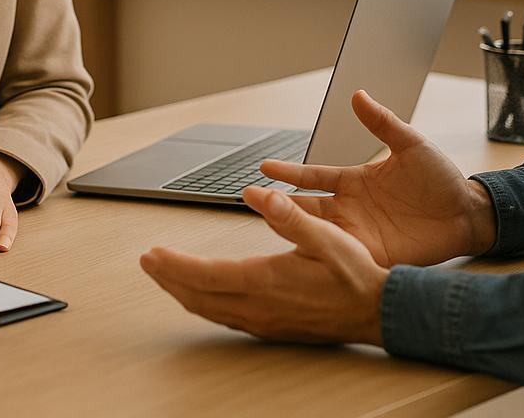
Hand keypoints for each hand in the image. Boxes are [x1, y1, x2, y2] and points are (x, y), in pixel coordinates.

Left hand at [141, 185, 388, 344]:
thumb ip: (291, 216)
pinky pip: (224, 318)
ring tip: (164, 276)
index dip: (174, 265)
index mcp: (266, 280)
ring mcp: (262, 321)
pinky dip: (203, 304)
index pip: (205, 275)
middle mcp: (258, 306)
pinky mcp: (270, 327)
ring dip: (182, 293)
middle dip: (168, 278)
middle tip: (147, 262)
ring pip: (208, 310)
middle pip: (198, 296)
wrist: (376, 312)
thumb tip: (260, 194)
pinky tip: (201, 297)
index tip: (153, 253)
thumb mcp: (327, 237)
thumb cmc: (355, 274)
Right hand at [258, 89, 495, 266]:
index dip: (289, 171)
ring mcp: (360, 234)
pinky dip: (322, 258)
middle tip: (250, 197)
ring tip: (270, 224)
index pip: (314, 176)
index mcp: (355, 181)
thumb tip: (358, 94)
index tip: (263, 166)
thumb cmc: (440, 179)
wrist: (468, 214)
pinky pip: (341, 258)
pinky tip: (304, 257)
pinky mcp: (373, 256)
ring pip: (317, 234)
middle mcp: (351, 208)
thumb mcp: (410, 145)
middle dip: (278, 203)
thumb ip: (382, 122)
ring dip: (294, 230)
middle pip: (306, 207)